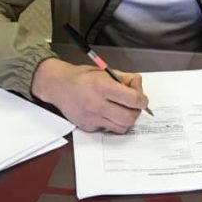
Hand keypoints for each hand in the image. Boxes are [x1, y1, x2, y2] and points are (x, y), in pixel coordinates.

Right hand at [31, 57, 148, 132]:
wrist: (58, 86)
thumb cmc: (81, 77)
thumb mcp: (105, 71)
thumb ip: (125, 79)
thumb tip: (138, 88)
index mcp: (103, 86)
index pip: (133, 99)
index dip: (143, 100)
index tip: (142, 99)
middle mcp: (97, 104)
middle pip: (130, 117)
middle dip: (136, 112)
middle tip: (133, 106)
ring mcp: (92, 118)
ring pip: (122, 127)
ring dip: (126, 120)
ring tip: (122, 110)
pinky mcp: (88, 127)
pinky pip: (108, 130)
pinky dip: (113, 123)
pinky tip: (108, 114)